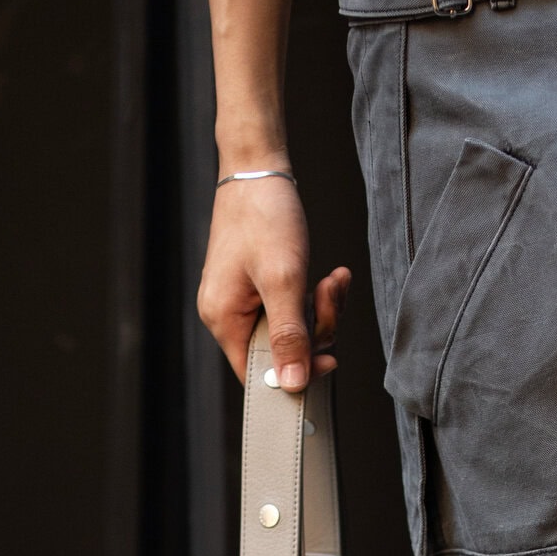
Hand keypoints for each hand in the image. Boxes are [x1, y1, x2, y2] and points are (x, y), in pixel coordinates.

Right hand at [196, 167, 350, 387]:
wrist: (258, 170)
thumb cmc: (264, 217)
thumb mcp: (283, 279)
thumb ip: (289, 335)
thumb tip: (292, 385)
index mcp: (224, 320)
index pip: (259, 375)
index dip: (297, 373)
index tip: (331, 357)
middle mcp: (228, 315)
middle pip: (281, 352)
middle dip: (316, 328)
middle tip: (328, 294)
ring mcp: (243, 301)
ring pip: (293, 330)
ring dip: (321, 309)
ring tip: (332, 279)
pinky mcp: (258, 288)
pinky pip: (293, 309)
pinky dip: (314, 296)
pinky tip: (330, 276)